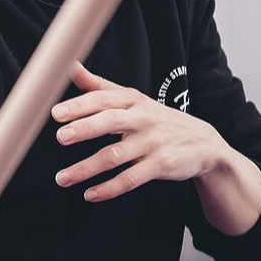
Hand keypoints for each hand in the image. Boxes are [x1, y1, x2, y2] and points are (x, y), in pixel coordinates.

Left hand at [52, 61, 228, 201]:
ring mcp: (153, 143)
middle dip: (85, 128)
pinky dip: (109, 188)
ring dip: (86, 168)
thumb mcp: (133, 99)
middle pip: (111, 121)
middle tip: (60, 137)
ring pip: (115, 155)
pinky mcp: (161, 165)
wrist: (204, 144)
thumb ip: (100, 86)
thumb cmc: (158, 119)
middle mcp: (143, 119)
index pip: (104, 99)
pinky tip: (89, 194)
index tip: (56, 113)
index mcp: (133, 100)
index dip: (80, 105)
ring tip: (62, 178)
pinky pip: (131, 179)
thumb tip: (71, 66)